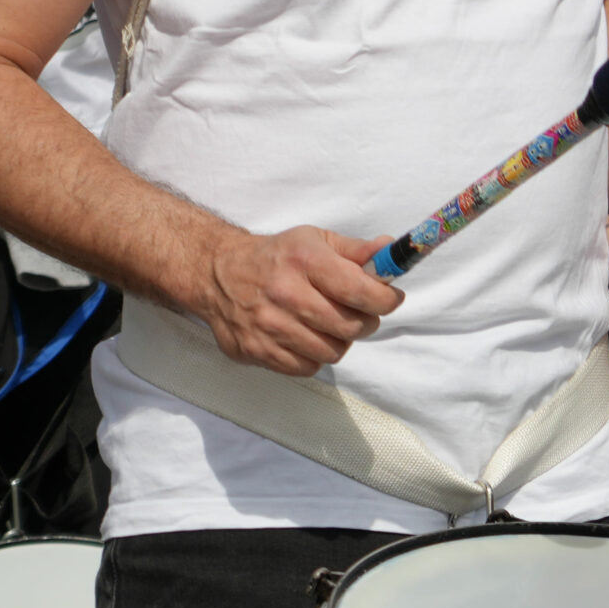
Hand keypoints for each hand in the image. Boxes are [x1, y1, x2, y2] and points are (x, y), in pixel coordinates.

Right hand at [189, 226, 404, 376]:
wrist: (217, 274)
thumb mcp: (316, 240)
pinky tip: (307, 336)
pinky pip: (306, 367)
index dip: (385, 300)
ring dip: (340, 340)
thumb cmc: (277, 256)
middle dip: (366, 321)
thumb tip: (389, 252)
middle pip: (350, 327)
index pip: (359, 290)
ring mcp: (268, 326)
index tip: (390, 299)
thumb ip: (356, 250)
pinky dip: (314, 355)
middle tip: (359, 312)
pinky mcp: (255, 351)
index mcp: (304, 260)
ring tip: (330, 324)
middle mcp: (285, 294)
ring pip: (332, 352)